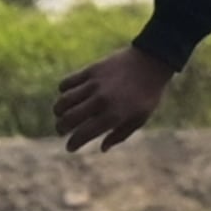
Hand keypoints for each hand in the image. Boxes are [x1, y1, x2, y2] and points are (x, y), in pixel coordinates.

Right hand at [56, 46, 176, 153]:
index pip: (83, 134)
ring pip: (63, 101)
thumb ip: (120, 135)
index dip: (73, 144)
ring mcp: (94, 84)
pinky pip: (66, 83)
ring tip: (61, 114)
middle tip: (62, 131)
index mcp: (114, 115)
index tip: (70, 147)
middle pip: (68, 119)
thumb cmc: (147, 94)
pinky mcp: (90, 70)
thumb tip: (102, 148)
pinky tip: (68, 94)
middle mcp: (101, 101)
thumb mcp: (140, 118)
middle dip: (61, 128)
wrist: (152, 62)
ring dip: (58, 111)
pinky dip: (62, 91)